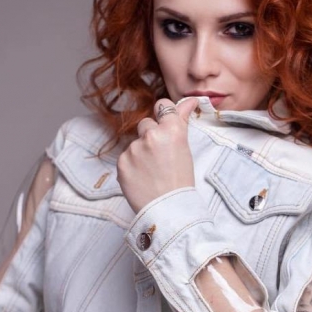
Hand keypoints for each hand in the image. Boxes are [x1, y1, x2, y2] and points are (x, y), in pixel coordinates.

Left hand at [116, 97, 197, 214]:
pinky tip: (141, 178)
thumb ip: (181, 122)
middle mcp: (151, 134)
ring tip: (151, 172)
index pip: (163, 105)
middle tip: (159, 157)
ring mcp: (134, 148)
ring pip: (135, 143)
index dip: (163, 115)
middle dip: (150, 136)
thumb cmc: (180, 181)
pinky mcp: (121, 162)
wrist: (168, 210)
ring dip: (140, 153)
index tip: (165, 125)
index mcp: (172, 129)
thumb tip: (189, 101)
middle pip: (145, 124)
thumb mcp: (185, 149)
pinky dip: (131, 166)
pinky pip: (125, 158)